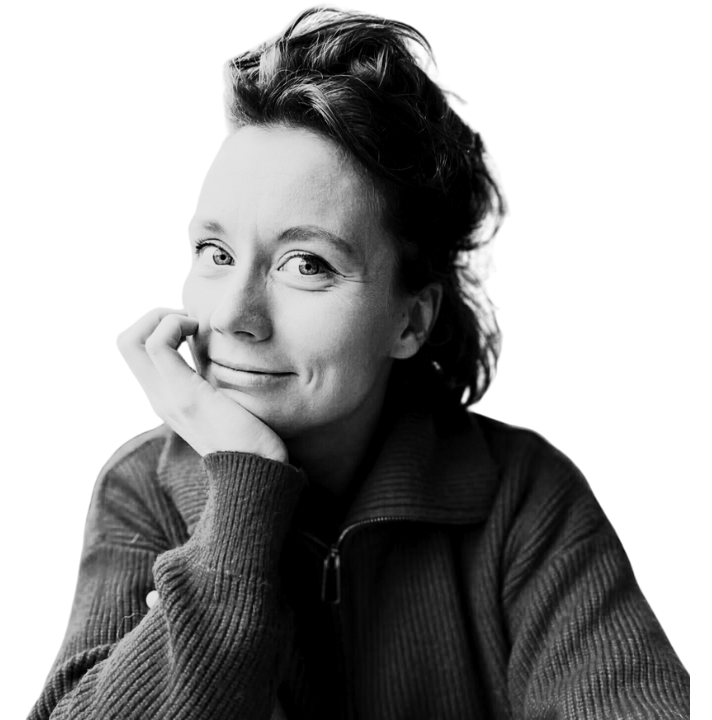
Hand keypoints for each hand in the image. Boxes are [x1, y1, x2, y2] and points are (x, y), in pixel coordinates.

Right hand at [115, 306, 287, 462]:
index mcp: (168, 399)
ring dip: (161, 316)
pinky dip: (173, 324)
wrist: (260, 471)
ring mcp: (168, 397)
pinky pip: (157, 345)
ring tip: (192, 323)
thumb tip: (221, 357)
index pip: (135, 354)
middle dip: (153, 315)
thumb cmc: (254, 438)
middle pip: (124, 343)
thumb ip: (216, 383)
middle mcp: (159, 398)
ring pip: (130, 339)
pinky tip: (198, 330)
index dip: (156, 327)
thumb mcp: (227, 403)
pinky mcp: (185, 394)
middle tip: (188, 318)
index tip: (191, 325)